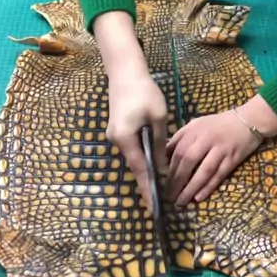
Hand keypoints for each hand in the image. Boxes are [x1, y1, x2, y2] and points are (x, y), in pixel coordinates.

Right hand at [107, 73, 167, 209]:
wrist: (125, 72)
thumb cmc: (144, 92)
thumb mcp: (158, 117)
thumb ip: (160, 142)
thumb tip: (162, 164)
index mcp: (125, 138)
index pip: (139, 169)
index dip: (147, 187)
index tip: (153, 205)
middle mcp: (116, 140)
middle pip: (134, 165)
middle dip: (146, 182)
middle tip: (158, 201)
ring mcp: (115, 135)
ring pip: (133, 156)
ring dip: (144, 169)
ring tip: (158, 186)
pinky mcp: (118, 129)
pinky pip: (132, 148)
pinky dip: (141, 157)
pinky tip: (151, 164)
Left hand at [167, 97, 276, 205]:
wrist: (248, 120)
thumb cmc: (218, 123)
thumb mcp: (197, 124)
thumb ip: (181, 138)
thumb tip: (163, 155)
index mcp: (194, 130)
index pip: (178, 150)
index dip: (169, 168)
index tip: (161, 181)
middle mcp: (206, 139)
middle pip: (188, 161)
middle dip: (177, 180)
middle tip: (168, 195)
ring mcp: (221, 150)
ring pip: (203, 171)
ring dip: (191, 188)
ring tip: (181, 201)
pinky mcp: (233, 159)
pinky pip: (219, 175)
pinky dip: (208, 187)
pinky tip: (198, 197)